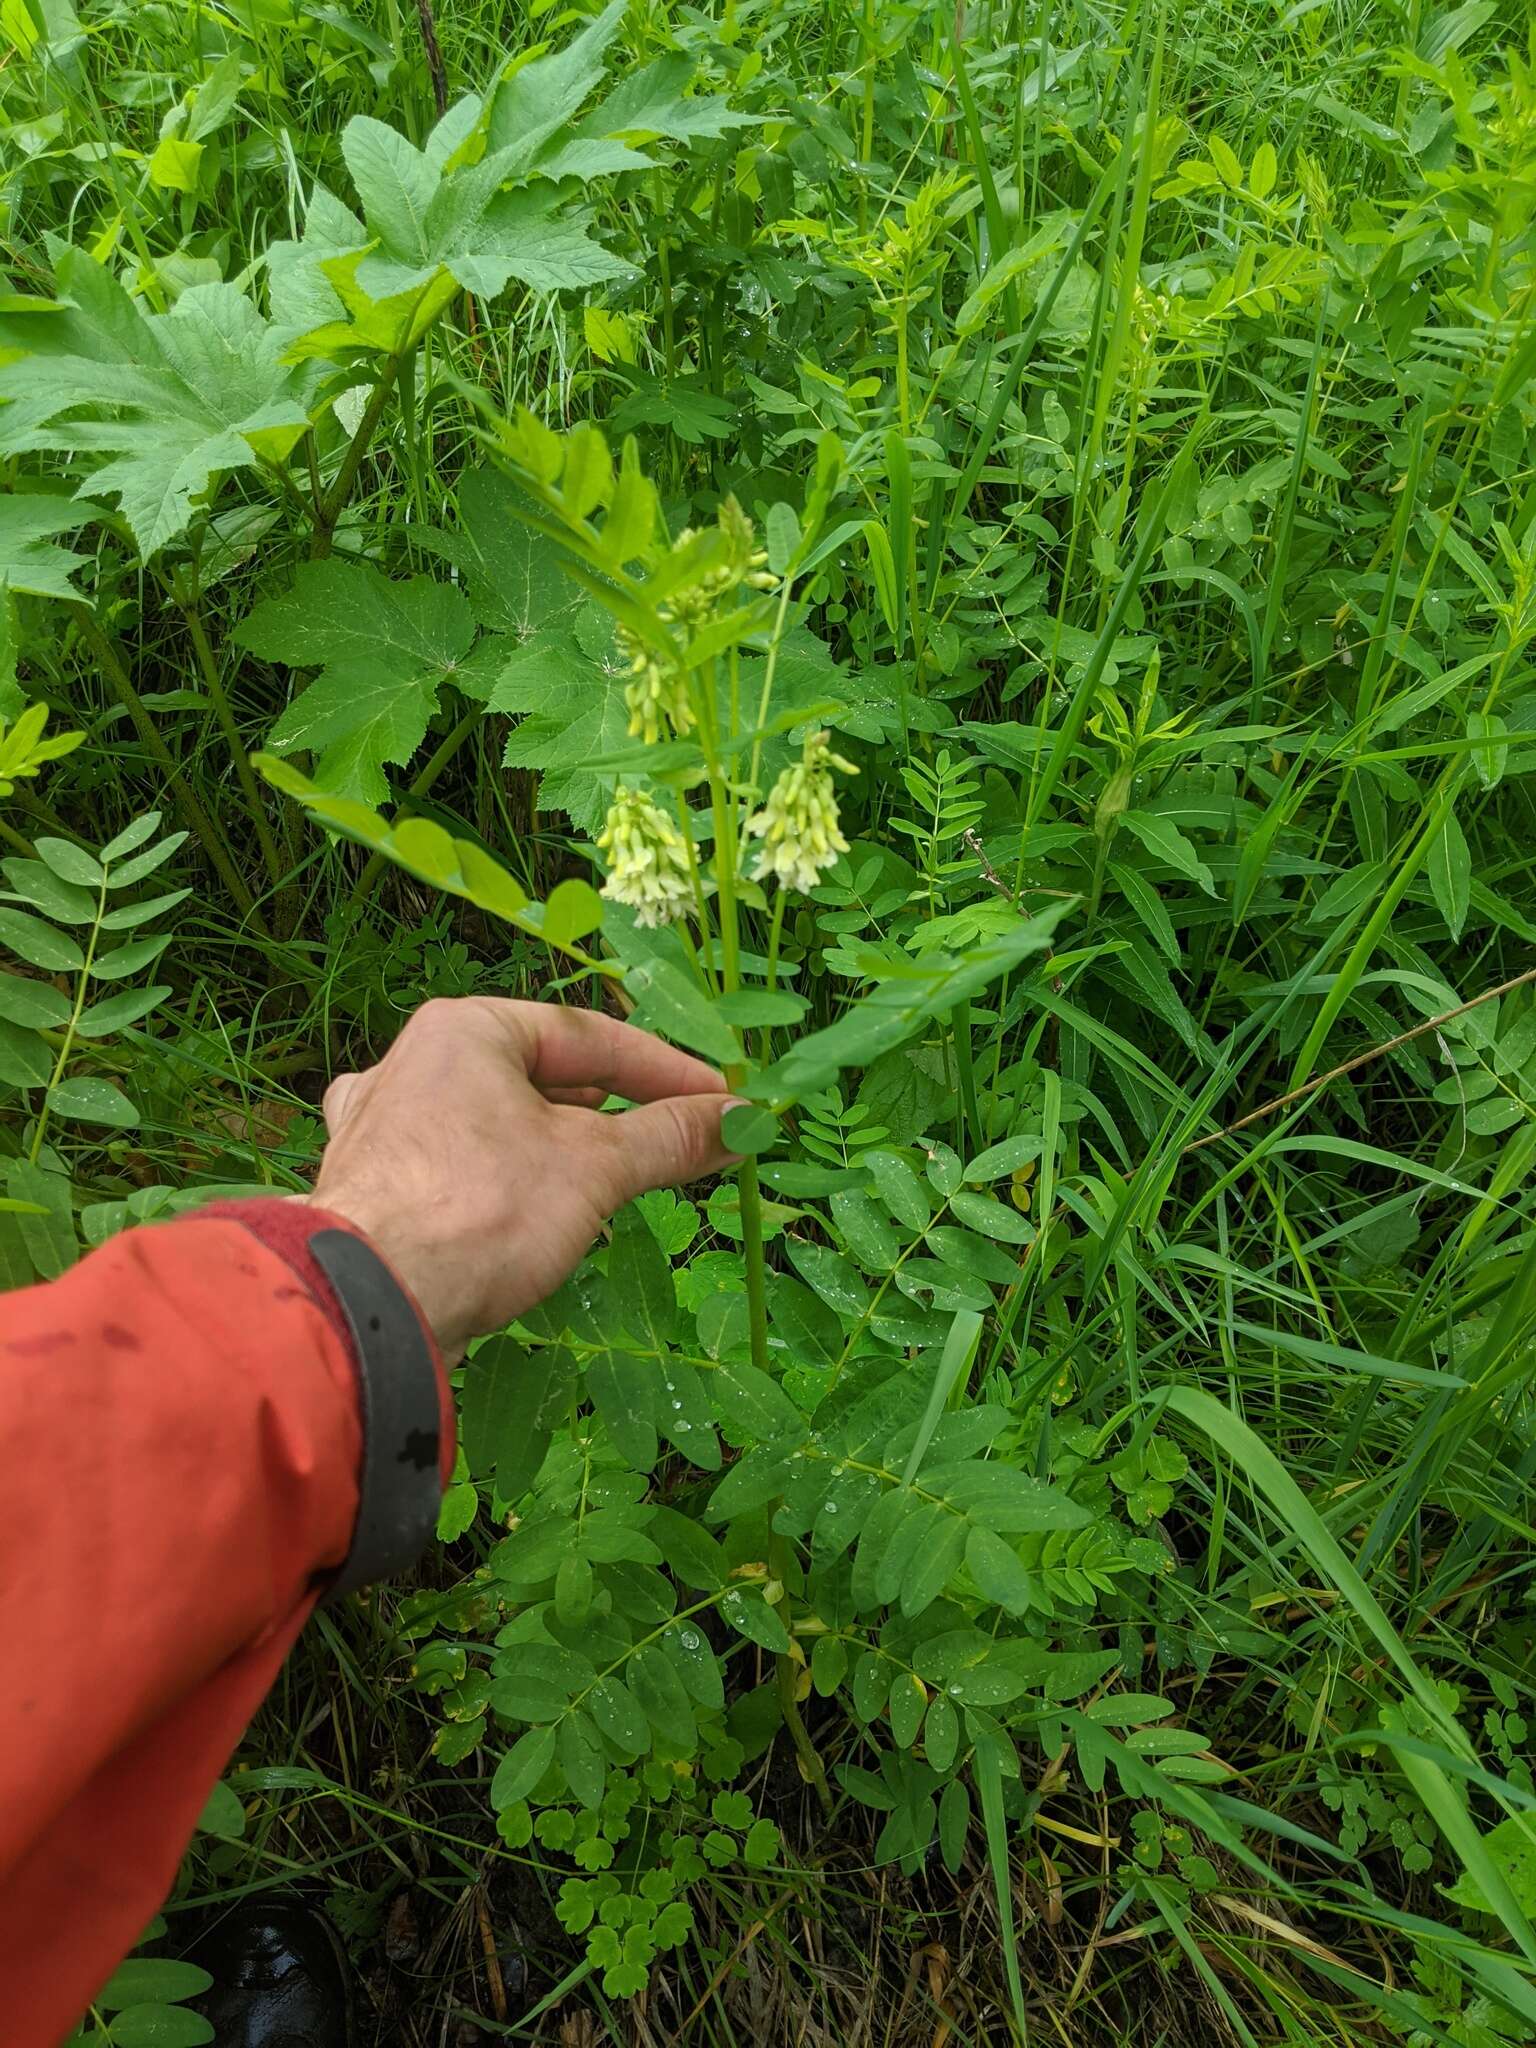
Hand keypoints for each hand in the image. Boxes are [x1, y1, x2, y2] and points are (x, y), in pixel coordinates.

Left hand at [305, 997, 736, 1358]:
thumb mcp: (595, 1167)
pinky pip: (455, 1170)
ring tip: (607, 1179)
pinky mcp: (372, 1190)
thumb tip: (741, 1119)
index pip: (589, 1035)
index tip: (720, 1103)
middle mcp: (414, 1065)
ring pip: (494, 1124)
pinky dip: (502, 1185)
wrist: (368, 1305)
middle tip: (673, 1144)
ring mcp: (382, 1128)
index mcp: (465, 1030)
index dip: (665, 1071)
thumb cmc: (483, 1210)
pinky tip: (517, 1211)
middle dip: (612, 1113)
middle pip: (538, 1076)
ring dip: (556, 1149)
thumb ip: (669, 1137)